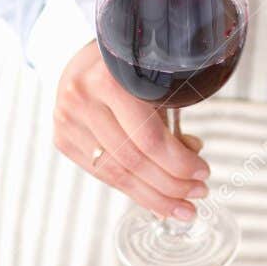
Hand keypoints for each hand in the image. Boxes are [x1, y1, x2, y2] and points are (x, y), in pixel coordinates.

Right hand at [52, 40, 209, 220]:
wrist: (83, 58)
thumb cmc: (128, 66)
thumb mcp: (153, 78)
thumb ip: (170, 116)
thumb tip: (193, 154)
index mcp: (110, 78)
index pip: (148, 138)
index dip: (179, 162)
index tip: (203, 173)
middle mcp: (83, 100)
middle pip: (131, 160)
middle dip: (170, 184)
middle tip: (198, 194)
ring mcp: (68, 121)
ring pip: (115, 173)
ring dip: (153, 195)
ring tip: (181, 207)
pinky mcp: (62, 139)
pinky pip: (101, 174)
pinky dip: (131, 189)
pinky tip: (153, 198)